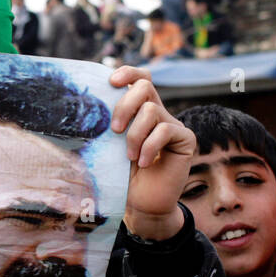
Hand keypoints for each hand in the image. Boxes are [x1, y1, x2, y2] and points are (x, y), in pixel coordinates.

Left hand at [109, 67, 195, 240]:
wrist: (143, 203)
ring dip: (134, 134)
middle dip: (124, 105)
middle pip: (145, 86)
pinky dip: (150, 146)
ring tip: (129, 156)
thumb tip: (89, 104)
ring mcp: (173, 124)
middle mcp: (158, 113)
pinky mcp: (186, 139)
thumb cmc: (123, 175)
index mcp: (140, 110)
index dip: (129, 72)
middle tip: (114, 130)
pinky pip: (166, 130)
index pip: (141, 78)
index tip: (111, 81)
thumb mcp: (111, 145)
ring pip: (151, 110)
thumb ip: (109, 124)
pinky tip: (145, 163)